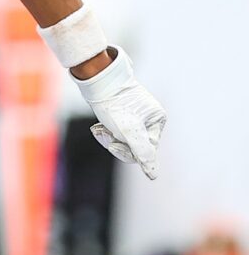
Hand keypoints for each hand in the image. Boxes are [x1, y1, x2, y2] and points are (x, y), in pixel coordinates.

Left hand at [74, 47, 165, 179]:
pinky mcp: (122, 110)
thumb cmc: (114, 105)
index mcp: (157, 120)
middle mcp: (149, 116)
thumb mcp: (129, 131)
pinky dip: (106, 129)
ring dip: (109, 136)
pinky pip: (116, 127)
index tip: (112, 144)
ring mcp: (135, 113)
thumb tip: (153, 175)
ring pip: (123, 137)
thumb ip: (142, 153)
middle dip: (116, 142)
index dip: (127, 152)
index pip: (145, 149)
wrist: (97, 79)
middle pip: (133, 144)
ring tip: (99, 128)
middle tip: (102, 133)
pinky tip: (98, 126)